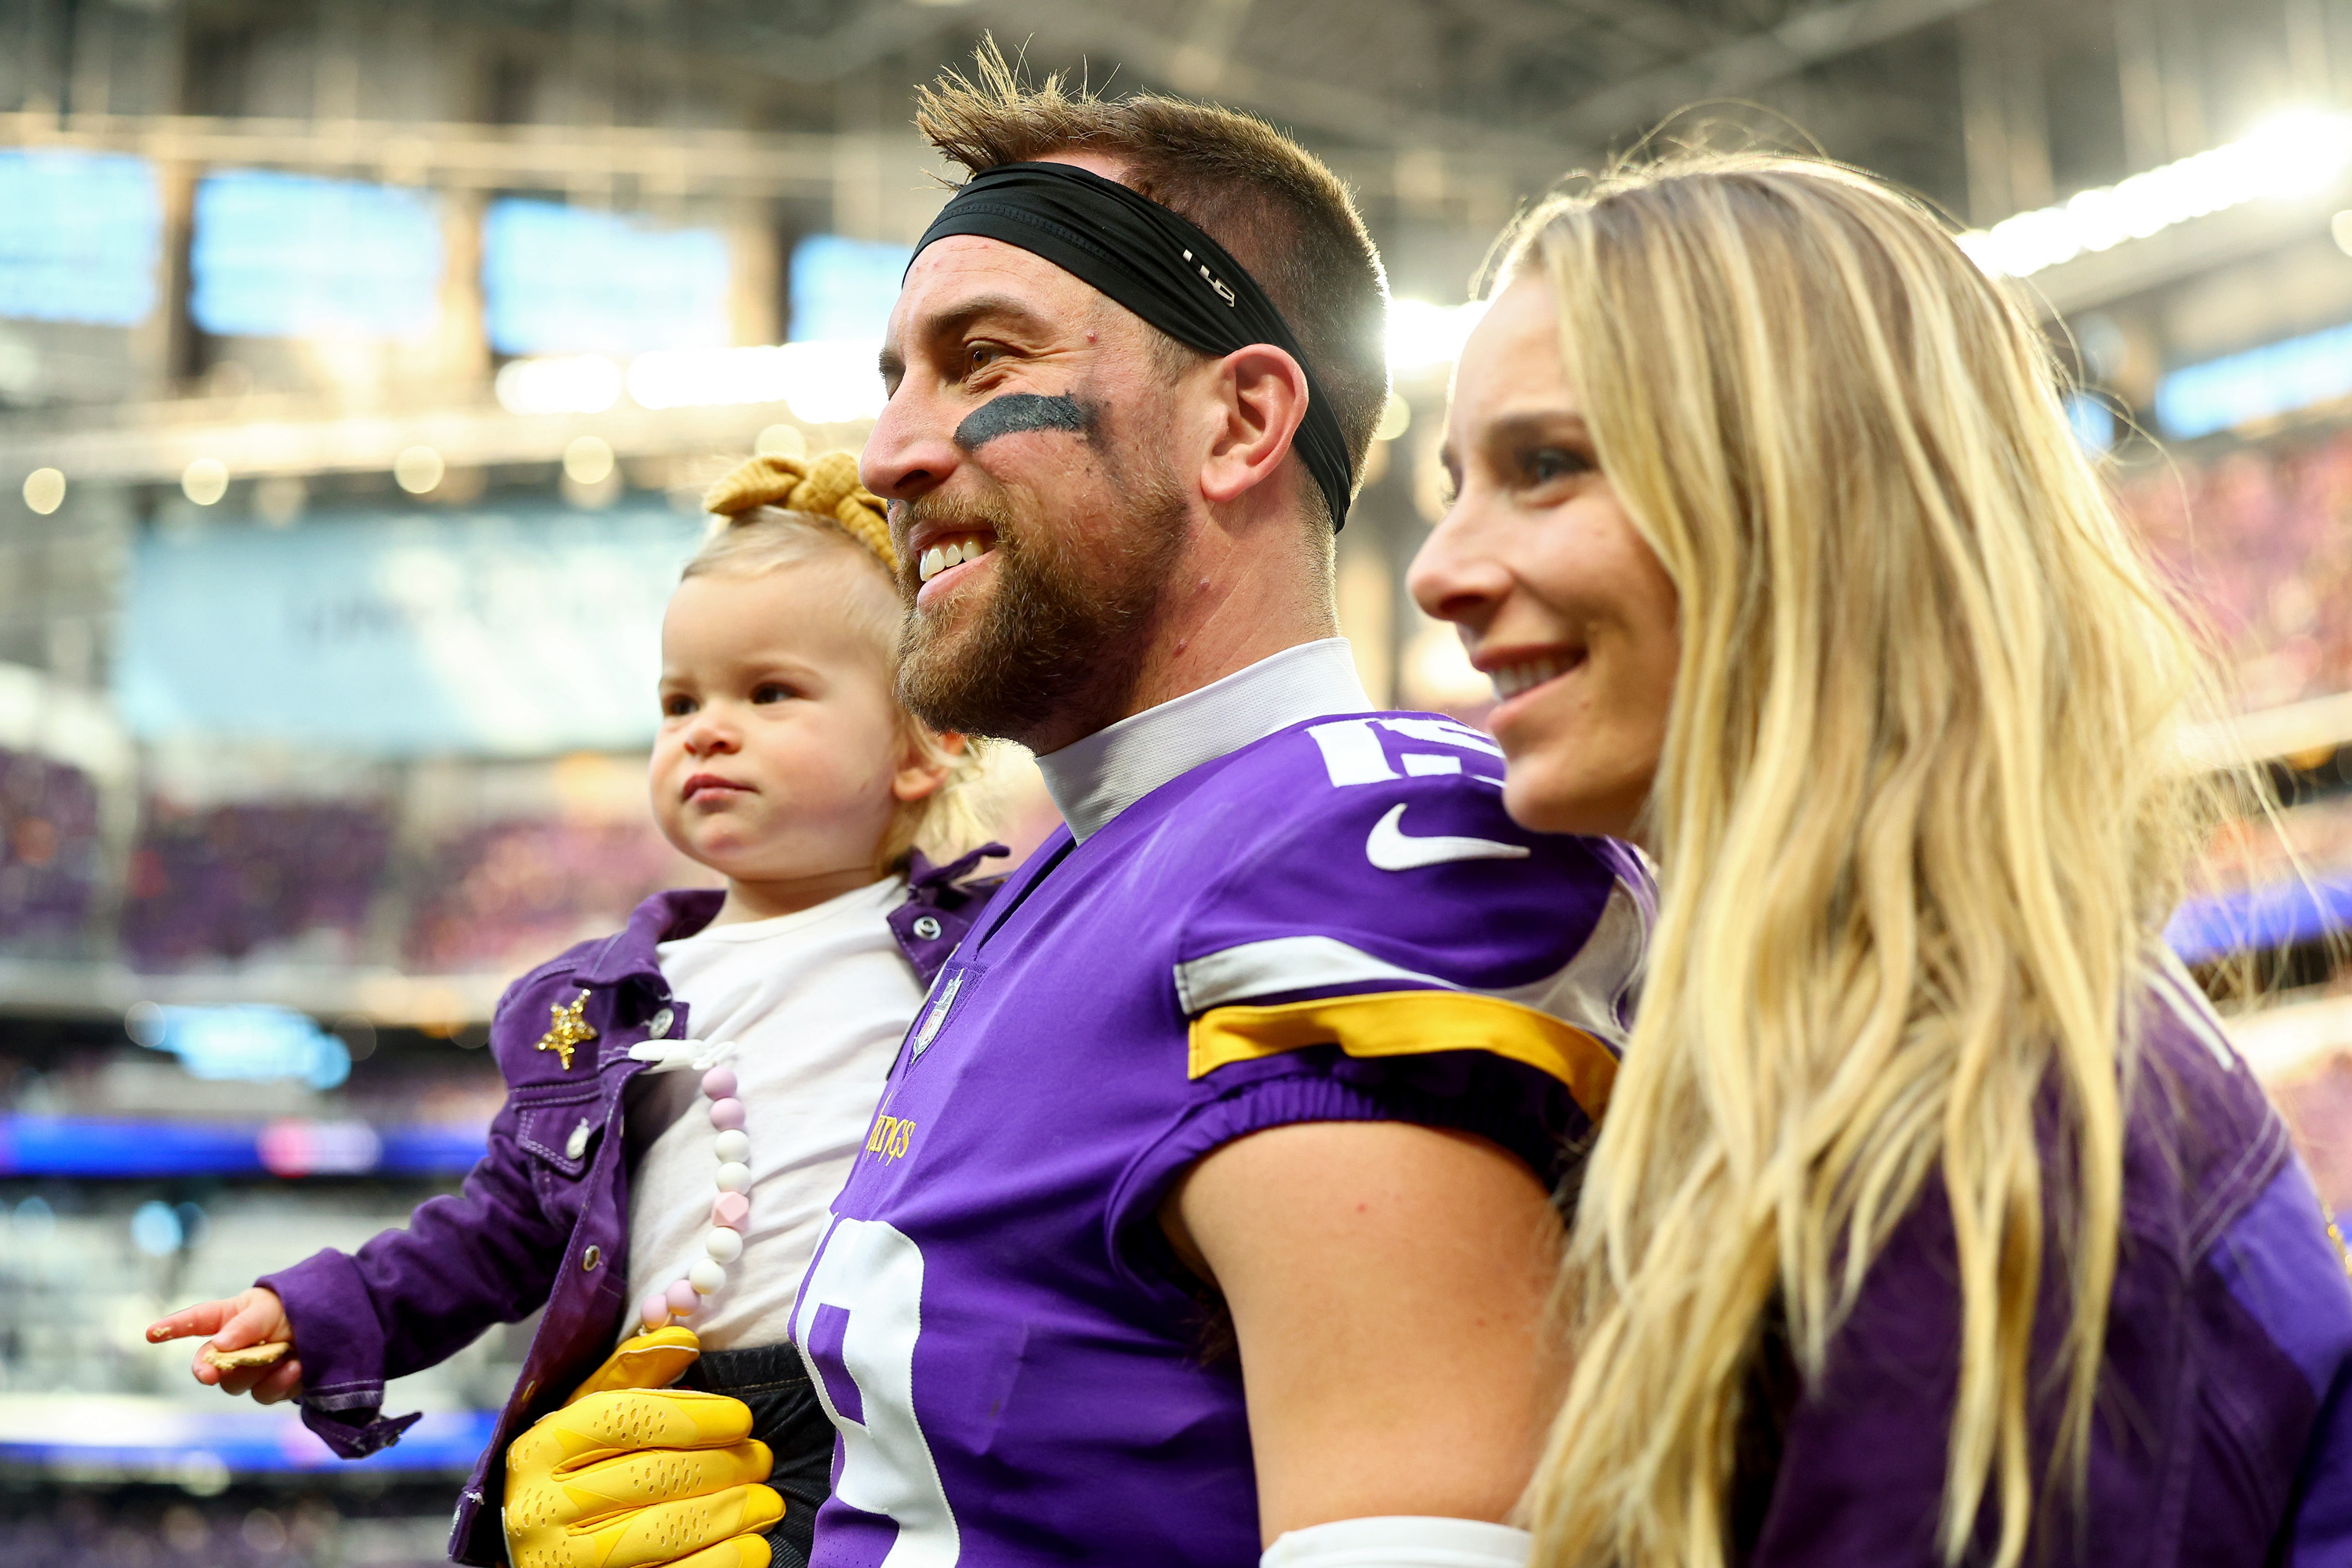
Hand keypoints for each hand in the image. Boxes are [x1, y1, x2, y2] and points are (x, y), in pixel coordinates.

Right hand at [146, 1287, 302, 1403]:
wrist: (331, 1329)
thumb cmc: (294, 1309)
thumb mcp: (270, 1309)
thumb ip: (245, 1325)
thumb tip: (219, 1344)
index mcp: (228, 1318)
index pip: (197, 1321)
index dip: (174, 1327)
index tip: (151, 1333)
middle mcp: (232, 1347)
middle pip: (208, 1364)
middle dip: (205, 1370)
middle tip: (210, 1374)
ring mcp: (249, 1370)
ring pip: (234, 1383)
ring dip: (255, 1370)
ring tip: (283, 1352)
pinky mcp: (270, 1387)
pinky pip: (264, 1394)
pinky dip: (279, 1382)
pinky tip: (296, 1366)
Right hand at [504, 1326, 782, 1567]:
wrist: (538, 1553)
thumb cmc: (571, 1476)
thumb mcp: (584, 1420)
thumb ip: (630, 1376)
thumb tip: (684, 1336)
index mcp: (539, 1449)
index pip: (626, 1419)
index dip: (694, 1415)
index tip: (741, 1419)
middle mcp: (540, 1506)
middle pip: (653, 1474)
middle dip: (724, 1465)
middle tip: (762, 1459)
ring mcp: (562, 1561)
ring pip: (666, 1530)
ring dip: (731, 1513)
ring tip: (767, 1502)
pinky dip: (723, 1561)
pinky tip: (753, 1548)